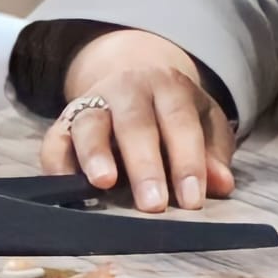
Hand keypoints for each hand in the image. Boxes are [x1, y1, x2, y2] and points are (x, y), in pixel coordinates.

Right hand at [39, 29, 234, 211]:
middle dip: (145, 164)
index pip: (180, 120)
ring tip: (104, 183)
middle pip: (135, 122)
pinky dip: (57, 164)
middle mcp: (129, 89)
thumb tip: (222, 185)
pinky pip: (54, 141)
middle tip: (154, 204)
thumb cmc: (173, 112)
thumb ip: (213, 152)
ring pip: (91, 124)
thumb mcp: (202, 121)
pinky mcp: (63, 124)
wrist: (133, 74)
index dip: (187, 160)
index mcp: (169, 86)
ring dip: (96, 154)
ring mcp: (93, 104)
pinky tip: (64, 188)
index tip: (193, 200)